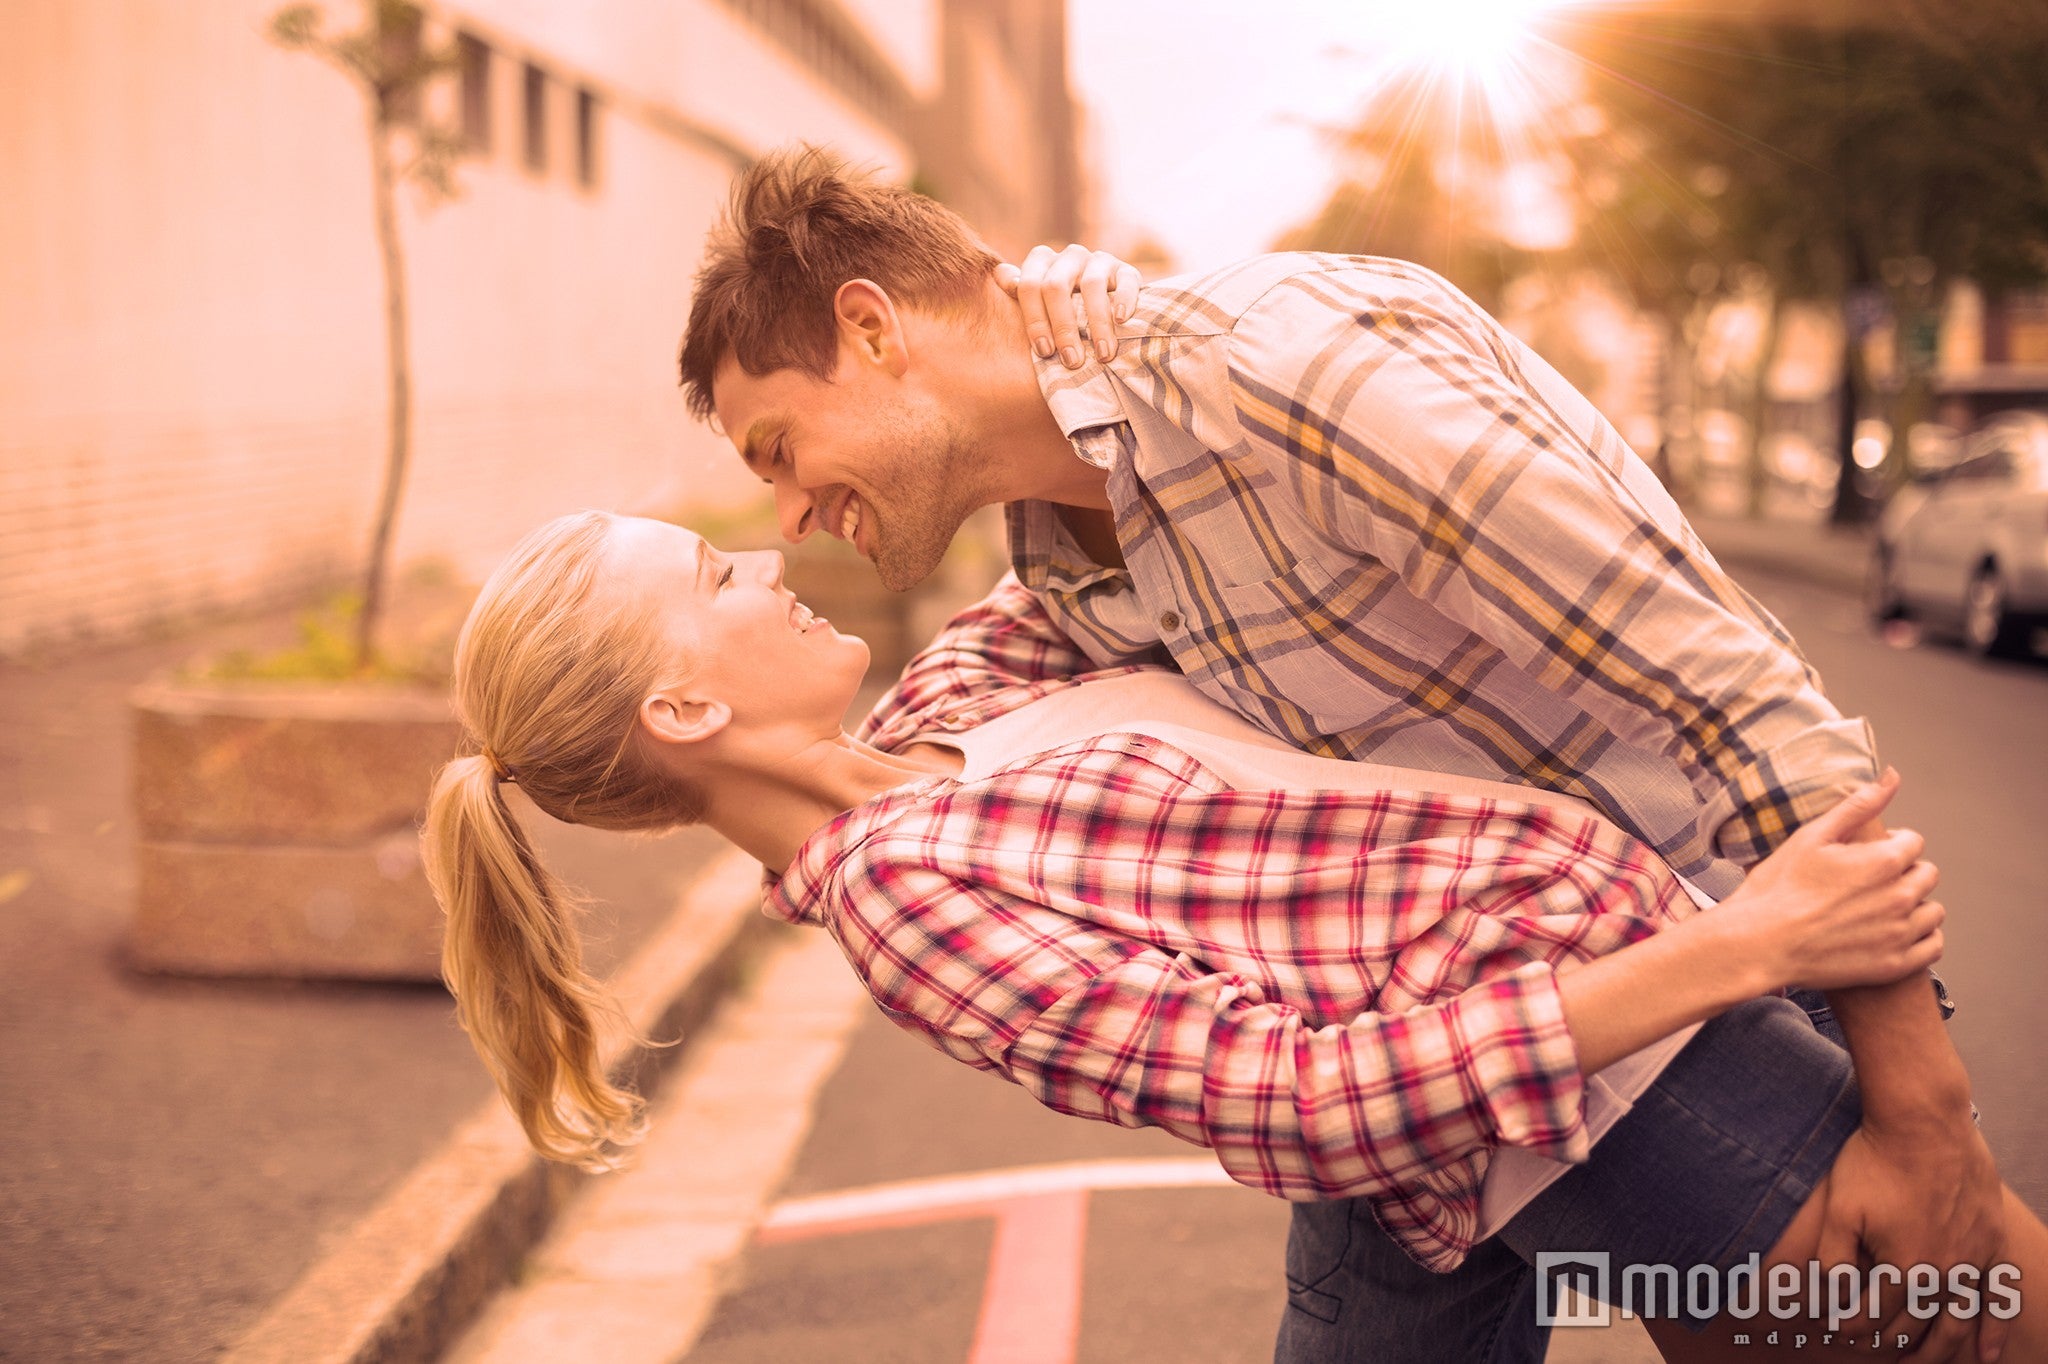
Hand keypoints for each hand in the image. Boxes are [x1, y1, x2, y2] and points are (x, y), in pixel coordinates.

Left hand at [995, 243, 1142, 367]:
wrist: (1104, 305)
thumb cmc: (1062, 310)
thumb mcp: (1038, 303)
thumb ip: (1018, 291)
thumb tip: (1000, 275)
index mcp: (1042, 261)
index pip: (1029, 285)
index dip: (1034, 320)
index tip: (1044, 352)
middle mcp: (1069, 256)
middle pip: (1056, 286)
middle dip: (1063, 328)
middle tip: (1071, 361)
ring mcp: (1098, 260)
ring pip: (1092, 285)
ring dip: (1096, 324)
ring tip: (1102, 355)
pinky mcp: (1126, 270)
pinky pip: (1126, 280)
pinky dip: (1124, 300)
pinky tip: (1121, 321)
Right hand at [1719, 769, 1945, 992]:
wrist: (1759, 943)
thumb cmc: (1779, 887)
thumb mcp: (1813, 835)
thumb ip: (1858, 805)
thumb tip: (1892, 776)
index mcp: (1885, 860)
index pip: (1913, 842)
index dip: (1890, 843)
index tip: (1866, 854)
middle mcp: (1901, 896)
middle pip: (1926, 874)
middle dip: (1904, 872)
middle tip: (1869, 882)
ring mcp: (1900, 933)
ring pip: (1933, 911)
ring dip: (1915, 905)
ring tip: (1881, 908)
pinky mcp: (1894, 964)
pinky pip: (1932, 947)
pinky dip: (1920, 938)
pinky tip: (1892, 933)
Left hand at [1816, 1122, 2008, 1360]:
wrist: (1924, 1122)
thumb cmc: (1875, 1161)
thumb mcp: (1839, 1210)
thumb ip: (1833, 1259)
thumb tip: (1833, 1300)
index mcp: (1902, 1269)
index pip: (1873, 1317)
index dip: (1851, 1327)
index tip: (1836, 1329)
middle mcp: (1943, 1274)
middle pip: (1914, 1325)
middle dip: (1888, 1341)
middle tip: (1872, 1348)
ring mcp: (1973, 1261)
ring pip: (1957, 1323)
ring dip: (1938, 1350)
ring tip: (1918, 1363)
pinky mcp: (1993, 1244)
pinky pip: (1999, 1298)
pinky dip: (1994, 1331)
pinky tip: (1987, 1356)